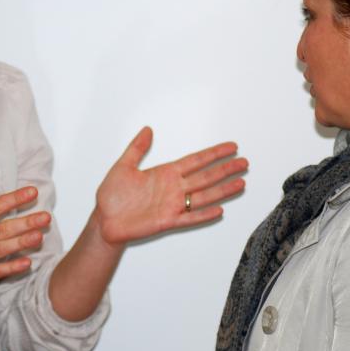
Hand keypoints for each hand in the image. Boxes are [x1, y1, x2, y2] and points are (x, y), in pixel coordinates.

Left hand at [94, 127, 246, 244]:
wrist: (104, 219)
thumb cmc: (112, 195)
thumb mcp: (123, 166)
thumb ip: (137, 148)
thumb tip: (147, 129)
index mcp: (166, 173)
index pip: (196, 160)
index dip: (214, 153)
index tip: (231, 147)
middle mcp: (173, 188)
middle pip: (206, 176)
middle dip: (226, 169)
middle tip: (245, 163)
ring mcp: (172, 205)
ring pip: (203, 196)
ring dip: (222, 190)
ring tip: (241, 183)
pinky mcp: (167, 221)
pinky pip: (189, 218)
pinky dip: (203, 214)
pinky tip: (219, 210)